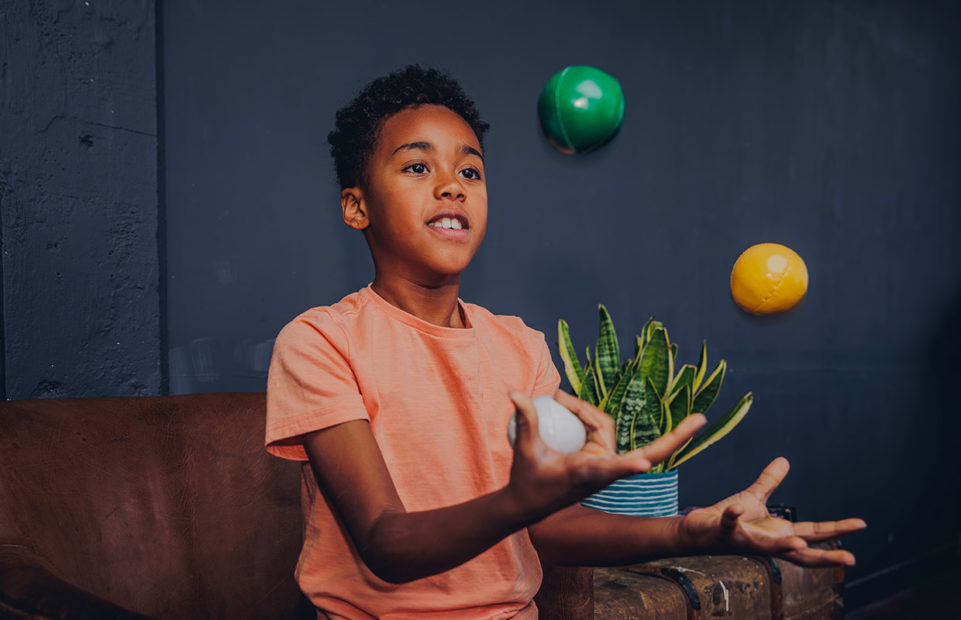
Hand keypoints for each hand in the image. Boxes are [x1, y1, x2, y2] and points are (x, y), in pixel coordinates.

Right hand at [505, 390, 705, 521]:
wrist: (530, 503)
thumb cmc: (527, 479)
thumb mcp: (525, 450)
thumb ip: (525, 419)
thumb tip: (514, 391)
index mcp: (586, 473)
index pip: (611, 470)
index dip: (625, 467)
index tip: (643, 464)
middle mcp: (604, 470)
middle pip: (635, 444)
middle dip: (674, 437)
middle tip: (701, 419)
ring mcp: (606, 465)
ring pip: (606, 425)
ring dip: (583, 408)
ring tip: (554, 397)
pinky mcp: (602, 460)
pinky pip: (598, 428)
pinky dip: (583, 413)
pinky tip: (562, 402)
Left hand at [678, 457, 865, 565]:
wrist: (698, 529)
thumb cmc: (727, 519)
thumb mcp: (754, 497)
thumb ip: (770, 481)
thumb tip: (785, 460)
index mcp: (778, 533)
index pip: (814, 533)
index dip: (837, 529)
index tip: (861, 523)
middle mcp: (766, 542)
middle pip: (801, 553)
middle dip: (825, 557)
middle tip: (851, 560)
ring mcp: (745, 540)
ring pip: (768, 548)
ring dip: (783, 547)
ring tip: (801, 546)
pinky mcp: (723, 532)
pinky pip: (729, 524)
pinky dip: (733, 516)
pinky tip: (738, 508)